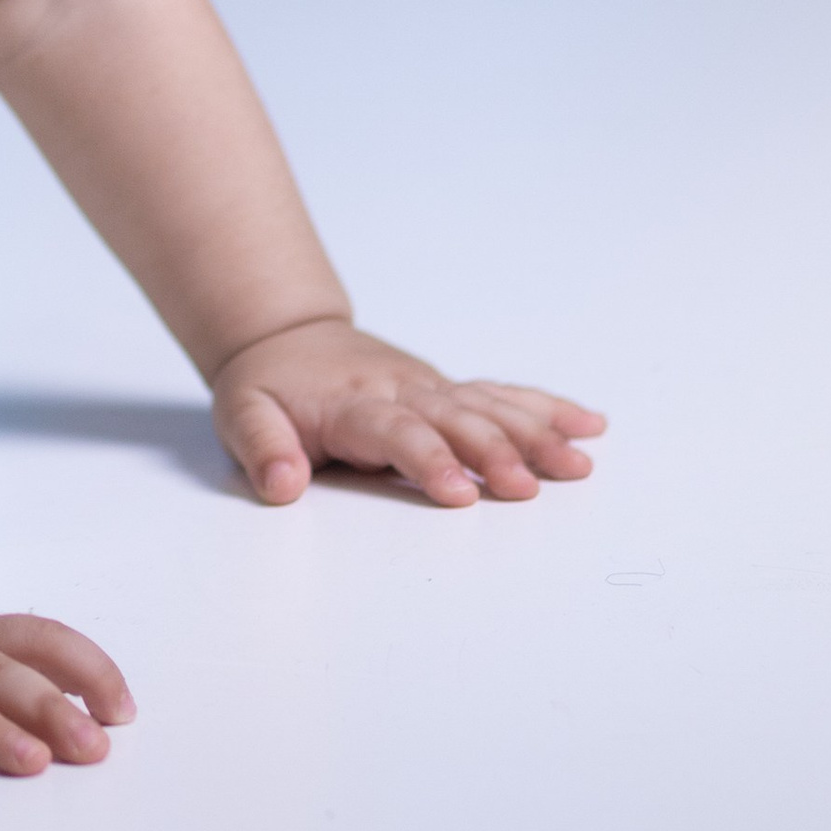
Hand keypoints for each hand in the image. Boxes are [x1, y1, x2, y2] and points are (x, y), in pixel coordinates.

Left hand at [212, 317, 604, 507]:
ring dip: (534, 434)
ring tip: (578, 464)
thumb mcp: (242, 414)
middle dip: (494, 453)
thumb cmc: (267, 386)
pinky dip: (543, 407)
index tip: (461, 494)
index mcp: (351, 403)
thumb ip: (262, 448)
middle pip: (454, 419)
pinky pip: (499, 394)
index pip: (396, 432)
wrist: (284, 336)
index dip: (429, 460)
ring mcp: (428, 388)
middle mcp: (399, 391)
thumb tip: (281, 484)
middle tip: (530, 488)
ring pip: (487, 407)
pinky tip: (588, 425)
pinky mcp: (445, 390)